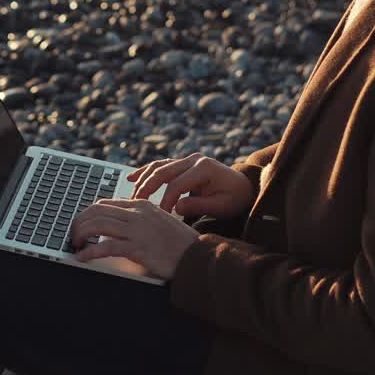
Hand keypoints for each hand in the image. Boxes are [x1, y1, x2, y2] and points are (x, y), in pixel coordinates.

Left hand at [70, 199, 199, 280]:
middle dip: (79, 223)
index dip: (88, 214)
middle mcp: (137, 213)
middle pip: (96, 211)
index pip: (105, 203)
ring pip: (97, 225)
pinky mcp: (137, 248)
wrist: (197, 255)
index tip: (81, 224)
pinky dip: (89, 252)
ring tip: (76, 244)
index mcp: (141, 205)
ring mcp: (137, 230)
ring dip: (80, 234)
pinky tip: (82, 257)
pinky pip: (105, 247)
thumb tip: (117, 223)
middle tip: (73, 235)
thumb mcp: (159, 220)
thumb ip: (139, 218)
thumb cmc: (179, 242)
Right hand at [128, 152, 254, 218]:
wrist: (244, 187)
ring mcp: (188, 159)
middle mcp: (194, 159)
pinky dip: (145, 171)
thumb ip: (199, 206)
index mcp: (204, 168)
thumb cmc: (234, 198)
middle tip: (136, 204)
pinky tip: (131, 178)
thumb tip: (176, 208)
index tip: (160, 215)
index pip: (177, 184)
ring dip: (143, 179)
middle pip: (163, 171)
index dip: (166, 200)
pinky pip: (161, 165)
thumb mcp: (221, 206)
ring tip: (132, 195)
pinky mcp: (183, 164)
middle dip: (147, 188)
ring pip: (159, 166)